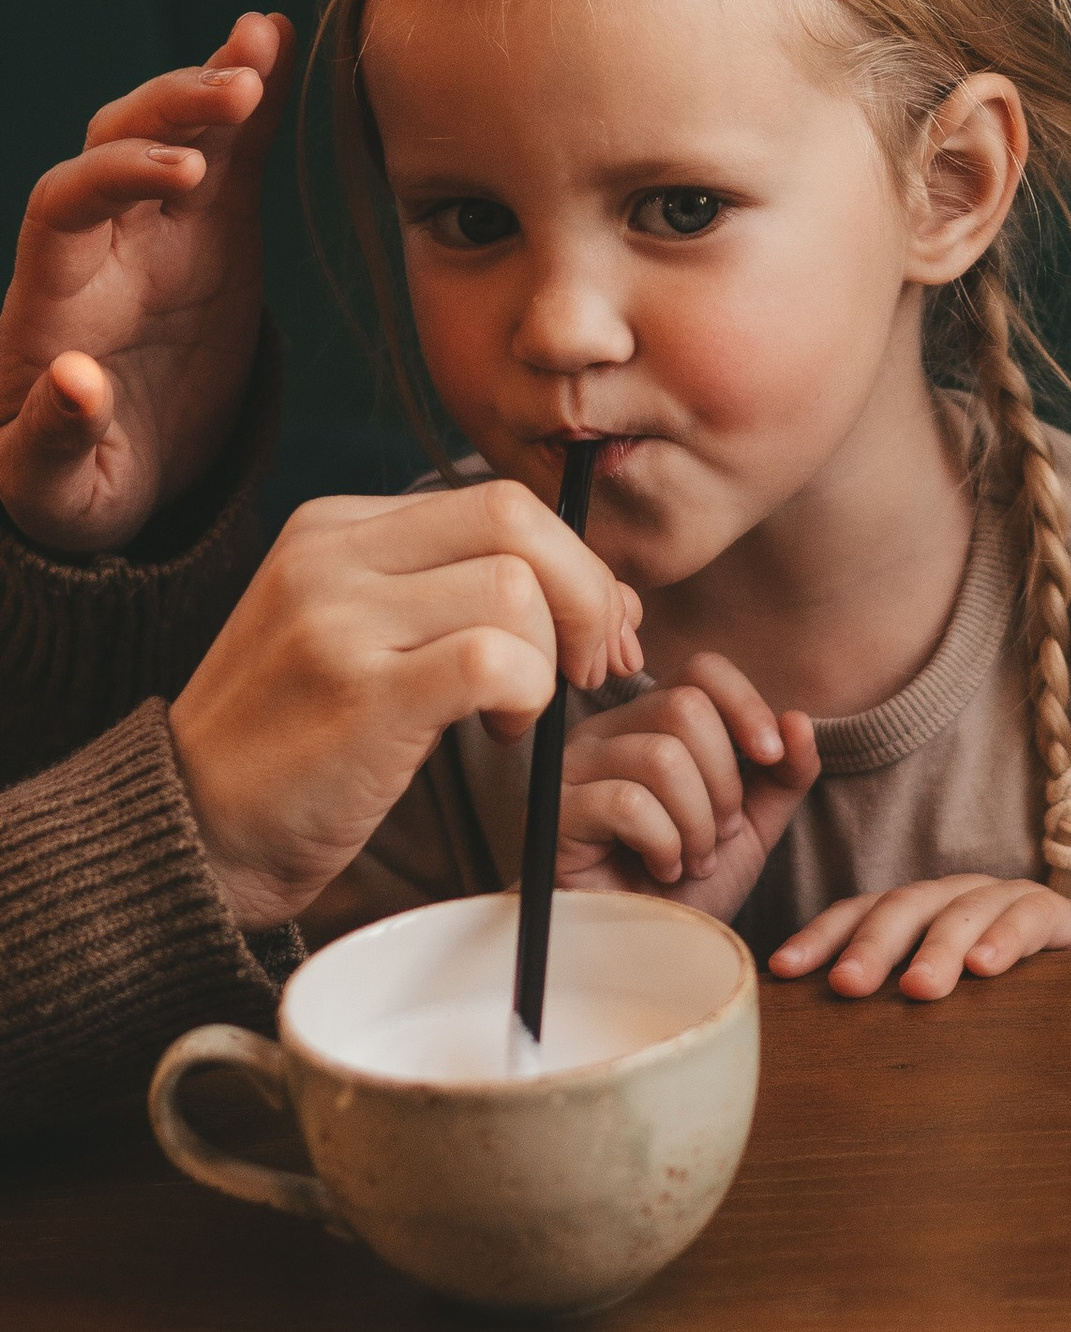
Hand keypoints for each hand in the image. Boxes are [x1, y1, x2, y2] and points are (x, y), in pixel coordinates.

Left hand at [0, 12, 293, 553]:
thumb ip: (52, 436)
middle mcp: (101, 248)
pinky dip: (253, 103)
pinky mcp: (213, 240)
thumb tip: (76, 382)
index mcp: (52, 299)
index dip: (118, 177)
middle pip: (114, 143)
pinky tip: (274, 40)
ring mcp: (159, 236)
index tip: (183, 178)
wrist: (106, 475)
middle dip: (171, 109)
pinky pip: (230, 158)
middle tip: (238, 91)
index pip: (65, 205)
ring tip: (263, 43)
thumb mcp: (47, 487)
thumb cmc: (64, 486)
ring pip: (175, 134)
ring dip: (213, 84)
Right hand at [167, 478, 645, 930]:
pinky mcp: (359, 691)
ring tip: (514, 716)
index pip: (497, 502)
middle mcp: (331, 555)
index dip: (575, 569)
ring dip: (547, 662)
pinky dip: (528, 696)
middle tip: (587, 670)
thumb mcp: (364, 638)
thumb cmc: (300, 747)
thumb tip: (609, 598)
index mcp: (335, 528)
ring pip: (515, 590)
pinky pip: (495, 660)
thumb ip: (462, 599)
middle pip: (516, 520)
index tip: (592, 639)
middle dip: (586, 597)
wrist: (200, 829)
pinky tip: (499, 732)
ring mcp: (339, 619)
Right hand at [559, 653, 819, 914]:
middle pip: (685, 708)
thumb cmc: (685, 889)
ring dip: (697, 824)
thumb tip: (798, 719)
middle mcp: (607, 732)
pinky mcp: (556, 811)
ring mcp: (574, 767)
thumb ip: (782, 775)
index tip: (772, 757)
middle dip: (724, 783)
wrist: (639, 952)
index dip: (747, 706)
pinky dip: (663, 844)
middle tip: (719, 837)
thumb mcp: (752, 828)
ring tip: (691, 862)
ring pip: (662, 758)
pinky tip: (660, 871)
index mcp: (650, 723)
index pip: (702, 670)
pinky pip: (628, 802)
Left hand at [770, 873, 1070, 999]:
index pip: (860, 912)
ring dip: (938, 946)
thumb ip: (889, 1013)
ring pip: (963, 908)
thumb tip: (811, 1045)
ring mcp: (1008, 901)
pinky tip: (987, 968)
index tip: (785, 970)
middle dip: (873, 943)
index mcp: (919, 915)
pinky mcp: (1062, 915)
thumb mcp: (940, 1014)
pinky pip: (1031, 915)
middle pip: (905, 905)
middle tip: (848, 985)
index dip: (821, 936)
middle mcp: (957, 898)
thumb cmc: (1002, 1017)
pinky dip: (1008, 939)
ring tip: (920, 988)